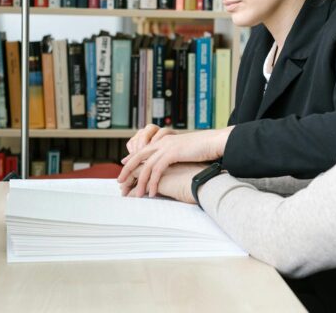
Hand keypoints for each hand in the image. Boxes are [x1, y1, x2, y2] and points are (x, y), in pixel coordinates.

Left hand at [117, 127, 232, 197]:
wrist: (215, 141)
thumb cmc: (204, 147)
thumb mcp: (185, 151)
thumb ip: (175, 155)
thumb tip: (171, 164)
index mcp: (165, 140)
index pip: (143, 150)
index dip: (132, 159)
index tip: (124, 168)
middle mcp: (163, 142)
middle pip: (138, 157)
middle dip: (128, 170)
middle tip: (120, 182)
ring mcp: (166, 147)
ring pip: (147, 167)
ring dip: (141, 183)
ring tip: (137, 195)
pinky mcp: (172, 153)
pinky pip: (157, 171)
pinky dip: (153, 183)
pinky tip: (153, 193)